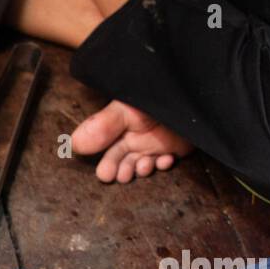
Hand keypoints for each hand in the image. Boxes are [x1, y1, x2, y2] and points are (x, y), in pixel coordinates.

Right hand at [71, 99, 192, 183]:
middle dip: (120, 171)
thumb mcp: (127, 108)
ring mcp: (155, 144)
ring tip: (143, 165)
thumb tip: (73, 143)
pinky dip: (163, 164)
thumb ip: (102, 125)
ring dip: (141, 169)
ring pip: (142, 165)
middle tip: (122, 175)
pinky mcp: (174, 149)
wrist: (196, 93)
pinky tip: (164, 159)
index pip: (107, 148)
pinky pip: (165, 163)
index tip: (105, 174)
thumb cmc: (158, 96)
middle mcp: (136, 136)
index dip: (106, 163)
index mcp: (121, 124)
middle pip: (122, 161)